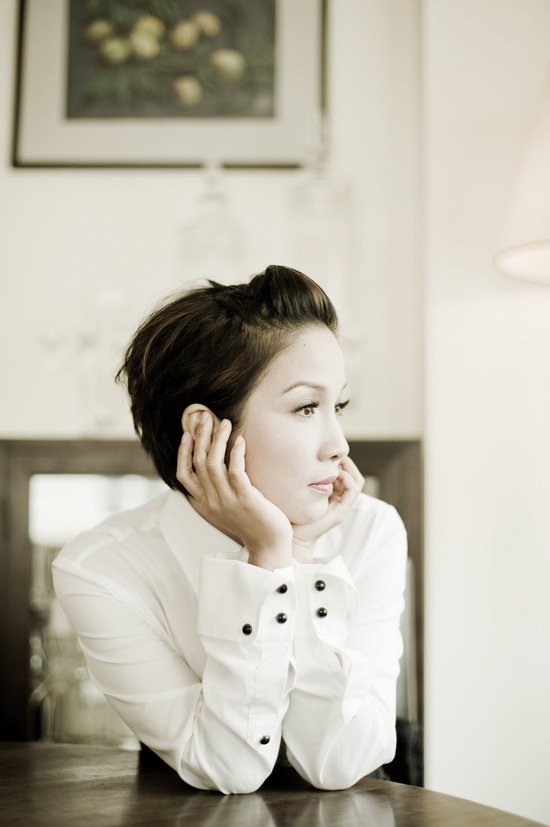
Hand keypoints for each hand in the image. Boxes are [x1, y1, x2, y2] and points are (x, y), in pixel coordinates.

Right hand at [177, 413, 292, 569]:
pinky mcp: (245, 499)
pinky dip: (236, 453)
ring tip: (225, 422)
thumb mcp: (227, 506)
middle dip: (200, 436)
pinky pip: (235, 471)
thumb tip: (216, 465)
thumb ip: (218, 489)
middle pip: (198, 462)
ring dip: (218, 439)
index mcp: (204, 502)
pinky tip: (240, 440)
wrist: (269, 545)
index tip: (187, 433)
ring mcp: (227, 500)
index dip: (183, 452)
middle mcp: (211, 500)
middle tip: (205, 417)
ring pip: (213, 463)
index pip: (183, 474)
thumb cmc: (251, 522)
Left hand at [291, 456, 363, 561]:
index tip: (327, 455)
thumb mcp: (300, 488)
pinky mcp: (340, 512)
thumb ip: (307, 476)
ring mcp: (342, 507)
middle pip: (354, 476)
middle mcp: (339, 500)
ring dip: (348, 468)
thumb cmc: (290, 511)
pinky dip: (347, 478)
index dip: (341, 462)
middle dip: (347, 463)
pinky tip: (334, 473)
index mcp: (332, 495)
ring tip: (335, 462)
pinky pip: (353, 490)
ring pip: (357, 482)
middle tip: (334, 456)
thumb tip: (307, 458)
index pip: (347, 474)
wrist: (290, 535)